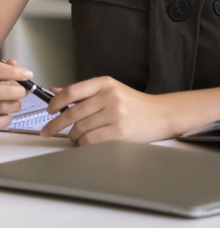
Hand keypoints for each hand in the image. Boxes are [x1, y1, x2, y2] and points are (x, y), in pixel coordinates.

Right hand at [0, 59, 32, 128]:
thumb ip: (1, 69)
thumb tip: (13, 63)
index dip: (14, 72)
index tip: (27, 74)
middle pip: (3, 92)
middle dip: (19, 92)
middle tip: (23, 91)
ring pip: (6, 107)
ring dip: (14, 105)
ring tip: (13, 103)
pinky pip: (2, 121)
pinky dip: (7, 119)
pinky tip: (6, 114)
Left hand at [43, 77, 176, 144]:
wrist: (161, 115)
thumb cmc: (135, 105)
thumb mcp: (111, 91)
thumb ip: (84, 92)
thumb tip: (56, 91)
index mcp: (106, 84)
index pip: (72, 91)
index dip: (56, 103)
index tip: (49, 111)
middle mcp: (110, 96)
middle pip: (72, 113)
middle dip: (56, 125)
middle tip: (49, 131)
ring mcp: (115, 114)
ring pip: (79, 129)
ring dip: (73, 137)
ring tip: (77, 137)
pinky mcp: (119, 131)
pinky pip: (89, 140)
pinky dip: (83, 144)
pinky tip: (86, 142)